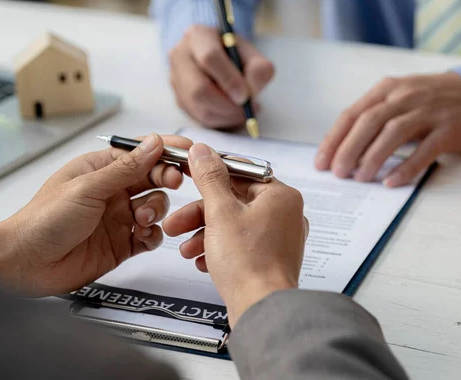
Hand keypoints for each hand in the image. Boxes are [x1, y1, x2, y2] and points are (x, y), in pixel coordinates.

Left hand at [0, 134, 192, 296]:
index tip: (188, 152)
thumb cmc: (45, 220)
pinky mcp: (123, 243)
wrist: (27, 264)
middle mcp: (114, 192)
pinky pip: (151, 235)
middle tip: (174, 182)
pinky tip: (142, 236)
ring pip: (156, 206)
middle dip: (166, 179)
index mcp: (102, 170)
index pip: (142, 153)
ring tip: (141, 218)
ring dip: (156, 210)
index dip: (166, 151)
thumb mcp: (88, 188)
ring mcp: (120, 218)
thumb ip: (126, 168)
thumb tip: (155, 142)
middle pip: (154, 178)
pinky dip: (153, 235)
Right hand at [163, 144, 307, 326]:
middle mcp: (284, 214)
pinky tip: (201, 261)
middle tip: (176, 223)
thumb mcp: (220, 213)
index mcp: (280, 196)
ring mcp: (279, 238)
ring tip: (184, 248)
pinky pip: (240, 245)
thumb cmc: (248, 263)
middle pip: (233, 202)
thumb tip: (203, 151)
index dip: (210, 174)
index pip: (241, 173)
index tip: (190, 173)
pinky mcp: (270, 258)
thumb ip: (210, 179)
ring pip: (234, 225)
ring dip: (205, 234)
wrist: (260, 309)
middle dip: (199, 215)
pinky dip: (219, 249)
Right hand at [169, 25, 274, 127]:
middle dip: (227, 105)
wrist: (221, 61)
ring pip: (199, 107)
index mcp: (198, 36)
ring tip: (244, 111)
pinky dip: (221, 120)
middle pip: (198, 89)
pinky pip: (199, 117)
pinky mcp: (179, 99)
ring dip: (226, 115)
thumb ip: (259, 69)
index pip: (209, 58)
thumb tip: (250, 91)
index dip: (229, 80)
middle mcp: (180, 55)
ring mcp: (176, 79)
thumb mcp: (253, 55)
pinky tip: (233, 113)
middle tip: (247, 109)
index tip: (245, 96)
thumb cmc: (236, 56)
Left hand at [315, 72, 460, 185]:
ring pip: (393, 133)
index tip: (321, 162)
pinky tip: (391, 181)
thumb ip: (372, 118)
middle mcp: (405, 96)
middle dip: (349, 149)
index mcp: (386, 90)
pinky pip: (424, 150)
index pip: (352, 114)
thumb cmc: (427, 100)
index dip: (334, 139)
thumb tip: (342, 150)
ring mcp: (428, 111)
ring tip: (360, 178)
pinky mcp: (448, 128)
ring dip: (373, 157)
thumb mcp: (397, 98)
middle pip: (369, 122)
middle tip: (337, 173)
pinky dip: (406, 167)